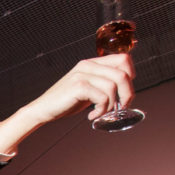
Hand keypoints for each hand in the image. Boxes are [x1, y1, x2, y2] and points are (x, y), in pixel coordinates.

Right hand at [0, 54, 134, 152]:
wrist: (43, 109)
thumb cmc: (67, 102)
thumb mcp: (89, 89)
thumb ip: (103, 84)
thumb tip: (126, 90)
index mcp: (92, 63)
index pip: (124, 59)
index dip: (131, 75)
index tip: (124, 92)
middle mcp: (88, 65)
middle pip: (123, 74)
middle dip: (127, 94)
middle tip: (120, 107)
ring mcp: (83, 74)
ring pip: (113, 87)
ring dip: (112, 105)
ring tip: (101, 113)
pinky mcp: (78, 86)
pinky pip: (102, 97)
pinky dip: (101, 110)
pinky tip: (92, 116)